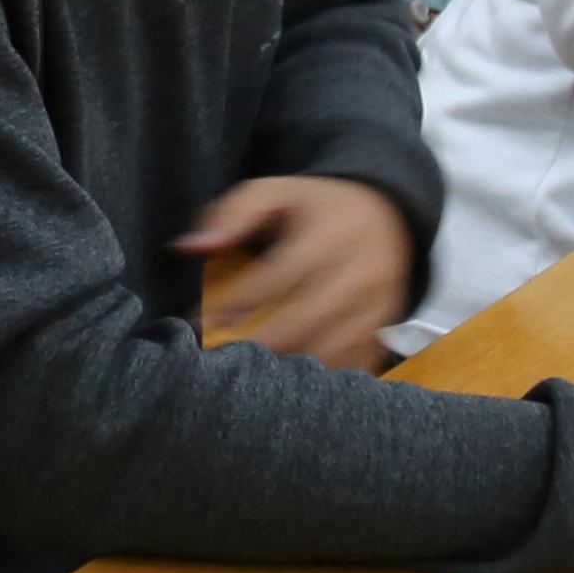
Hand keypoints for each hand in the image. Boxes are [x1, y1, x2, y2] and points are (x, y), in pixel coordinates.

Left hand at [175, 174, 413, 369]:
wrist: (387, 216)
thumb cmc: (314, 208)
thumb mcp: (274, 192)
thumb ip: (231, 214)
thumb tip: (187, 247)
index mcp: (331, 234)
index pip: (278, 276)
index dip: (236, 303)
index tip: (198, 321)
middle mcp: (361, 271)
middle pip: (305, 320)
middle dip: (256, 343)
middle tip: (218, 356)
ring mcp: (378, 304)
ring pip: (331, 349)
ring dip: (286, 365)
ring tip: (246, 373)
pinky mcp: (384, 329)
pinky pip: (353, 364)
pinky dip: (318, 377)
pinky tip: (284, 380)